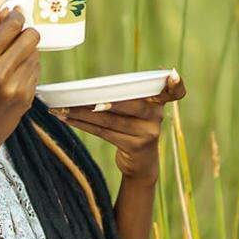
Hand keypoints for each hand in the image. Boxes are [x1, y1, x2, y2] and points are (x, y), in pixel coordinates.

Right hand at [0, 0, 41, 155]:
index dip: (17, 16)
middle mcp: (0, 72)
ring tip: (11, 63)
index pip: (12, 25)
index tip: (17, 14)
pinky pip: (36, 70)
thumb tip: (2, 4)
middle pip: (31, 36)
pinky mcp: (28, 97)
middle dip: (26, 32)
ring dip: (27, 52)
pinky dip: (28, 68)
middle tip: (17, 36)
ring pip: (35, 53)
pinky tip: (14, 78)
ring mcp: (17, 86)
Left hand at [48, 70, 185, 180]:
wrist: (143, 164)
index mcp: (158, 103)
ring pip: (111, 121)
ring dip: (83, 113)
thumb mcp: (141, 112)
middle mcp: (156, 117)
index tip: (173, 74)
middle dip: (104, 101)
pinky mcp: (134, 147)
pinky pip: (104, 133)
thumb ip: (131, 97)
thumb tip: (95, 86)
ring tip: (62, 108)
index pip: (174, 93)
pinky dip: (83, 124)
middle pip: (129, 105)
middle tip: (83, 97)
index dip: (175, 84)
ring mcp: (147, 134)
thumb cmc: (135, 128)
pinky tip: (67, 118)